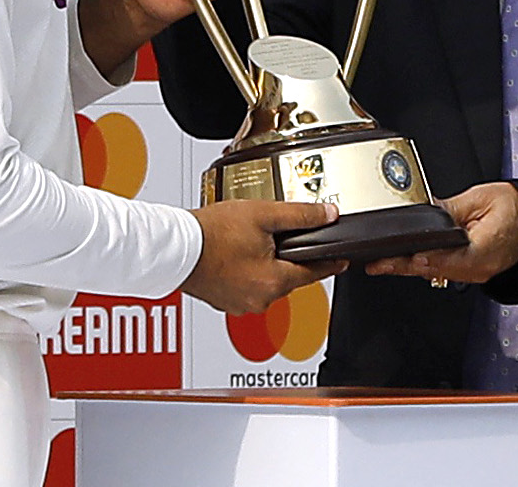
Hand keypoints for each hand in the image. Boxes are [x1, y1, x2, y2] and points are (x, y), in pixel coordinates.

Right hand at [183, 199, 347, 314]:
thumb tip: (328, 215)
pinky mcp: (224, 301)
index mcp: (275, 281)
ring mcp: (240, 303)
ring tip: (249, 240)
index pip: (314, 273)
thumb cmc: (213, 233)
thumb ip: (300, 215)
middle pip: (289, 276)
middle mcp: (260, 299)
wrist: (176, 246)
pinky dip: (245, 272)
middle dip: (288, 256)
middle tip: (276, 234)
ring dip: (264, 264)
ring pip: (266, 281)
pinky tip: (234, 254)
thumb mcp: (264, 214)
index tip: (341, 260)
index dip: (330, 262)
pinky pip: (245, 286)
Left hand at [364, 182, 517, 284]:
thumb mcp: (482, 198)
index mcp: (484, 250)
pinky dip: (422, 266)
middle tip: (378, 263)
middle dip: (404, 266)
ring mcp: (474, 272)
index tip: (405, 257)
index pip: (448, 257)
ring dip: (408, 268)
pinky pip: (442, 270)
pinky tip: (403, 262)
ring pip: (435, 273)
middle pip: (435, 269)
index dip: (424, 258)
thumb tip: (425, 208)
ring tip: (382, 263)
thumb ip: (451, 207)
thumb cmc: (515, 209)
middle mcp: (478, 268)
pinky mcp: (470, 270)